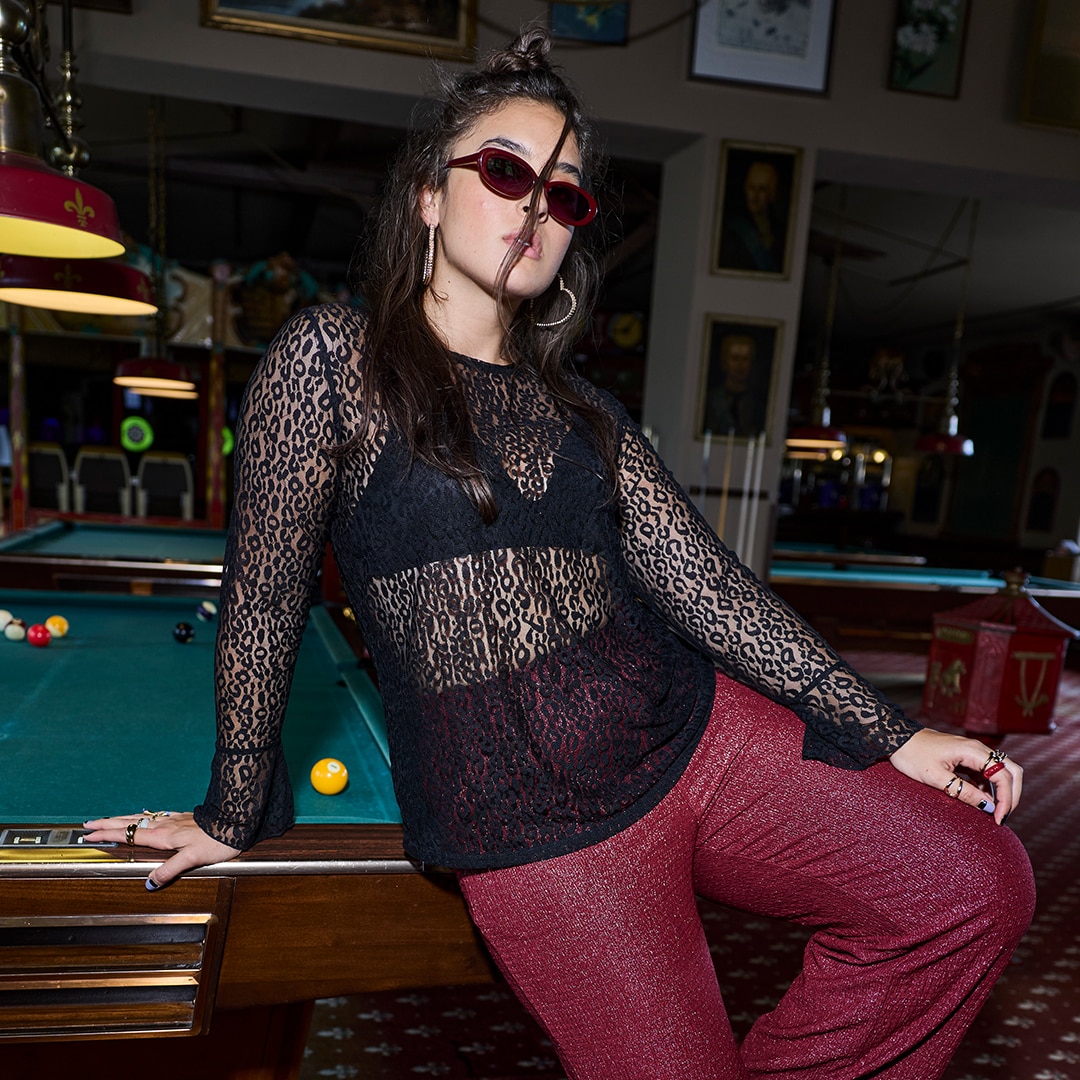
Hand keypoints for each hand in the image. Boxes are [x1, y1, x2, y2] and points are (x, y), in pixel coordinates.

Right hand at [82, 811, 240, 888]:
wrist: (235, 821)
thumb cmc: (217, 841)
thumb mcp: (193, 859)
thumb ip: (169, 870)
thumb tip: (149, 883)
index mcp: (163, 836)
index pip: (129, 835)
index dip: (108, 835)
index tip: (90, 834)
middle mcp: (165, 825)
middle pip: (130, 823)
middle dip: (108, 823)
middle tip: (88, 823)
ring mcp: (173, 820)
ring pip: (140, 818)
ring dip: (121, 818)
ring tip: (107, 819)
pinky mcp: (182, 818)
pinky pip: (153, 816)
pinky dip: (139, 816)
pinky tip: (142, 816)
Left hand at [889, 728, 1022, 824]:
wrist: (896, 739)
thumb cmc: (912, 756)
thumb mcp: (937, 778)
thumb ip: (964, 792)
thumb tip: (989, 807)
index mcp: (973, 751)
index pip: (1004, 776)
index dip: (1006, 800)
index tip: (999, 819)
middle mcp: (977, 749)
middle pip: (1011, 771)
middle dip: (1012, 795)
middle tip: (1003, 817)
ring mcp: (972, 752)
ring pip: (1001, 771)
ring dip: (1002, 792)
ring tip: (993, 813)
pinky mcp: (965, 757)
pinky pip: (986, 773)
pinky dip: (989, 788)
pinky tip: (981, 801)